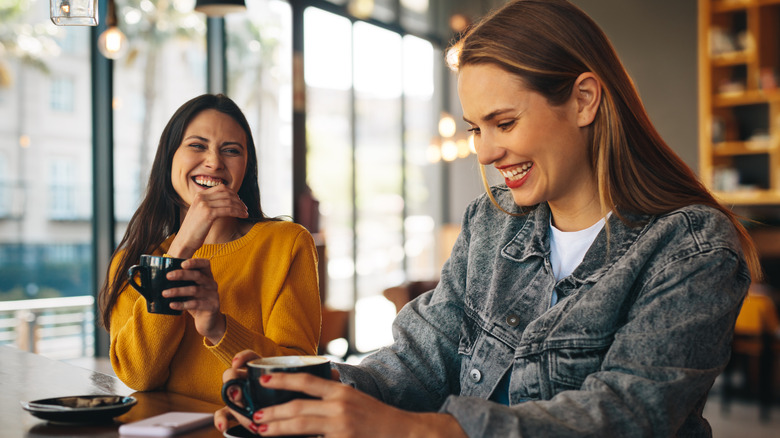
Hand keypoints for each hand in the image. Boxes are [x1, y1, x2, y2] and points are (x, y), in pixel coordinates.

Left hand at [164, 258, 224, 343]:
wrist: (208, 321)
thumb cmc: (195, 302)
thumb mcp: (190, 290)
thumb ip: (182, 283)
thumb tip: (158, 277)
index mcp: (207, 276)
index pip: (205, 263)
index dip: (195, 262)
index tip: (182, 264)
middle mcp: (212, 284)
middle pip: (197, 275)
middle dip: (182, 274)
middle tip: (168, 276)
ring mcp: (213, 295)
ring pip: (194, 290)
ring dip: (177, 291)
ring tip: (164, 293)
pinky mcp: (212, 306)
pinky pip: (195, 304)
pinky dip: (182, 304)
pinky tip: (172, 305)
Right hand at [168, 184, 248, 257]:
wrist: (185, 241)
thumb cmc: (195, 230)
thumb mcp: (201, 213)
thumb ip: (211, 205)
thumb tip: (228, 202)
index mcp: (199, 195)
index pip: (221, 188)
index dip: (233, 194)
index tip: (240, 201)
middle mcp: (201, 197)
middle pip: (226, 193)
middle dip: (238, 200)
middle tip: (245, 208)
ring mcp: (204, 204)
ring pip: (229, 202)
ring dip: (240, 207)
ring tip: (245, 213)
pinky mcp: (208, 213)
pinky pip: (228, 210)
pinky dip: (238, 212)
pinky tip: (243, 216)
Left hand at [213, 351, 466, 437]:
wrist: (404, 433)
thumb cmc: (378, 417)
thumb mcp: (356, 398)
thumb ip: (334, 392)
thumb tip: (316, 385)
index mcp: (341, 392)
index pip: (306, 382)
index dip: (283, 380)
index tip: (263, 380)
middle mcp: (339, 407)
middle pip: (297, 409)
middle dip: (273, 414)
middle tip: (255, 417)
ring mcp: (340, 427)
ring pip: (301, 426)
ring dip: (278, 428)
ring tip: (262, 430)